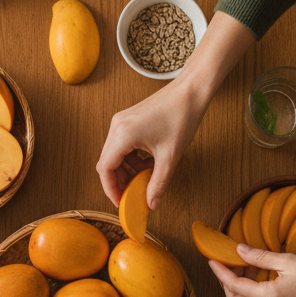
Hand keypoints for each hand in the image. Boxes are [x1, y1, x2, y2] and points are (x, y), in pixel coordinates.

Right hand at [96, 83, 204, 208]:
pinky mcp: (128, 120)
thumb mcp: (170, 157)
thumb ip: (158, 184)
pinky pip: (122, 145)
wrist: (190, 91)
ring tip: (144, 179)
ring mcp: (121, 121)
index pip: (105, 169)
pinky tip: (147, 164)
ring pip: (114, 155)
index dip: (111, 189)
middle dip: (118, 181)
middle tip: (132, 195)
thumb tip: (151, 204)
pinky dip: (131, 159)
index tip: (121, 202)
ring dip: (126, 170)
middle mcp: (117, 126)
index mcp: (123, 134)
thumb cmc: (181, 117)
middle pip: (106, 162)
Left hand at [210, 244, 295, 296]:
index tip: (213, 260)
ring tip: (245, 269)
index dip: (221, 272)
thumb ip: (260, 257)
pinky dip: (253, 295)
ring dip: (240, 289)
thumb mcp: (289, 261)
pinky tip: (259, 280)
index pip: (234, 286)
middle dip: (226, 284)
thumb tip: (239, 250)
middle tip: (226, 265)